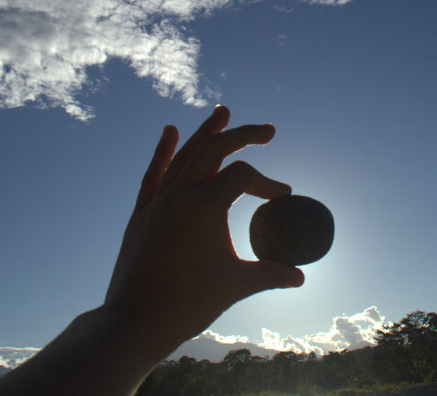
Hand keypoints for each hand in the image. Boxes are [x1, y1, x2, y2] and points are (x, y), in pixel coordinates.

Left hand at [104, 105, 303, 362]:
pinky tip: (170, 130)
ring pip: (183, 154)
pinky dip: (163, 150)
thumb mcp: (237, 285)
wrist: (135, 322)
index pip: (244, 176)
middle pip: (214, 149)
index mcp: (205, 205)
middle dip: (242, 134)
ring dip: (205, 132)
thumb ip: (272, 274)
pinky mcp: (141, 213)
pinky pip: (153, 173)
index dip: (268, 184)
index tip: (282, 199)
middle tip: (267, 130)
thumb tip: (300, 276)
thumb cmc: (189, 304)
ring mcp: (157, 202)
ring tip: (222, 113)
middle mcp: (179, 194)